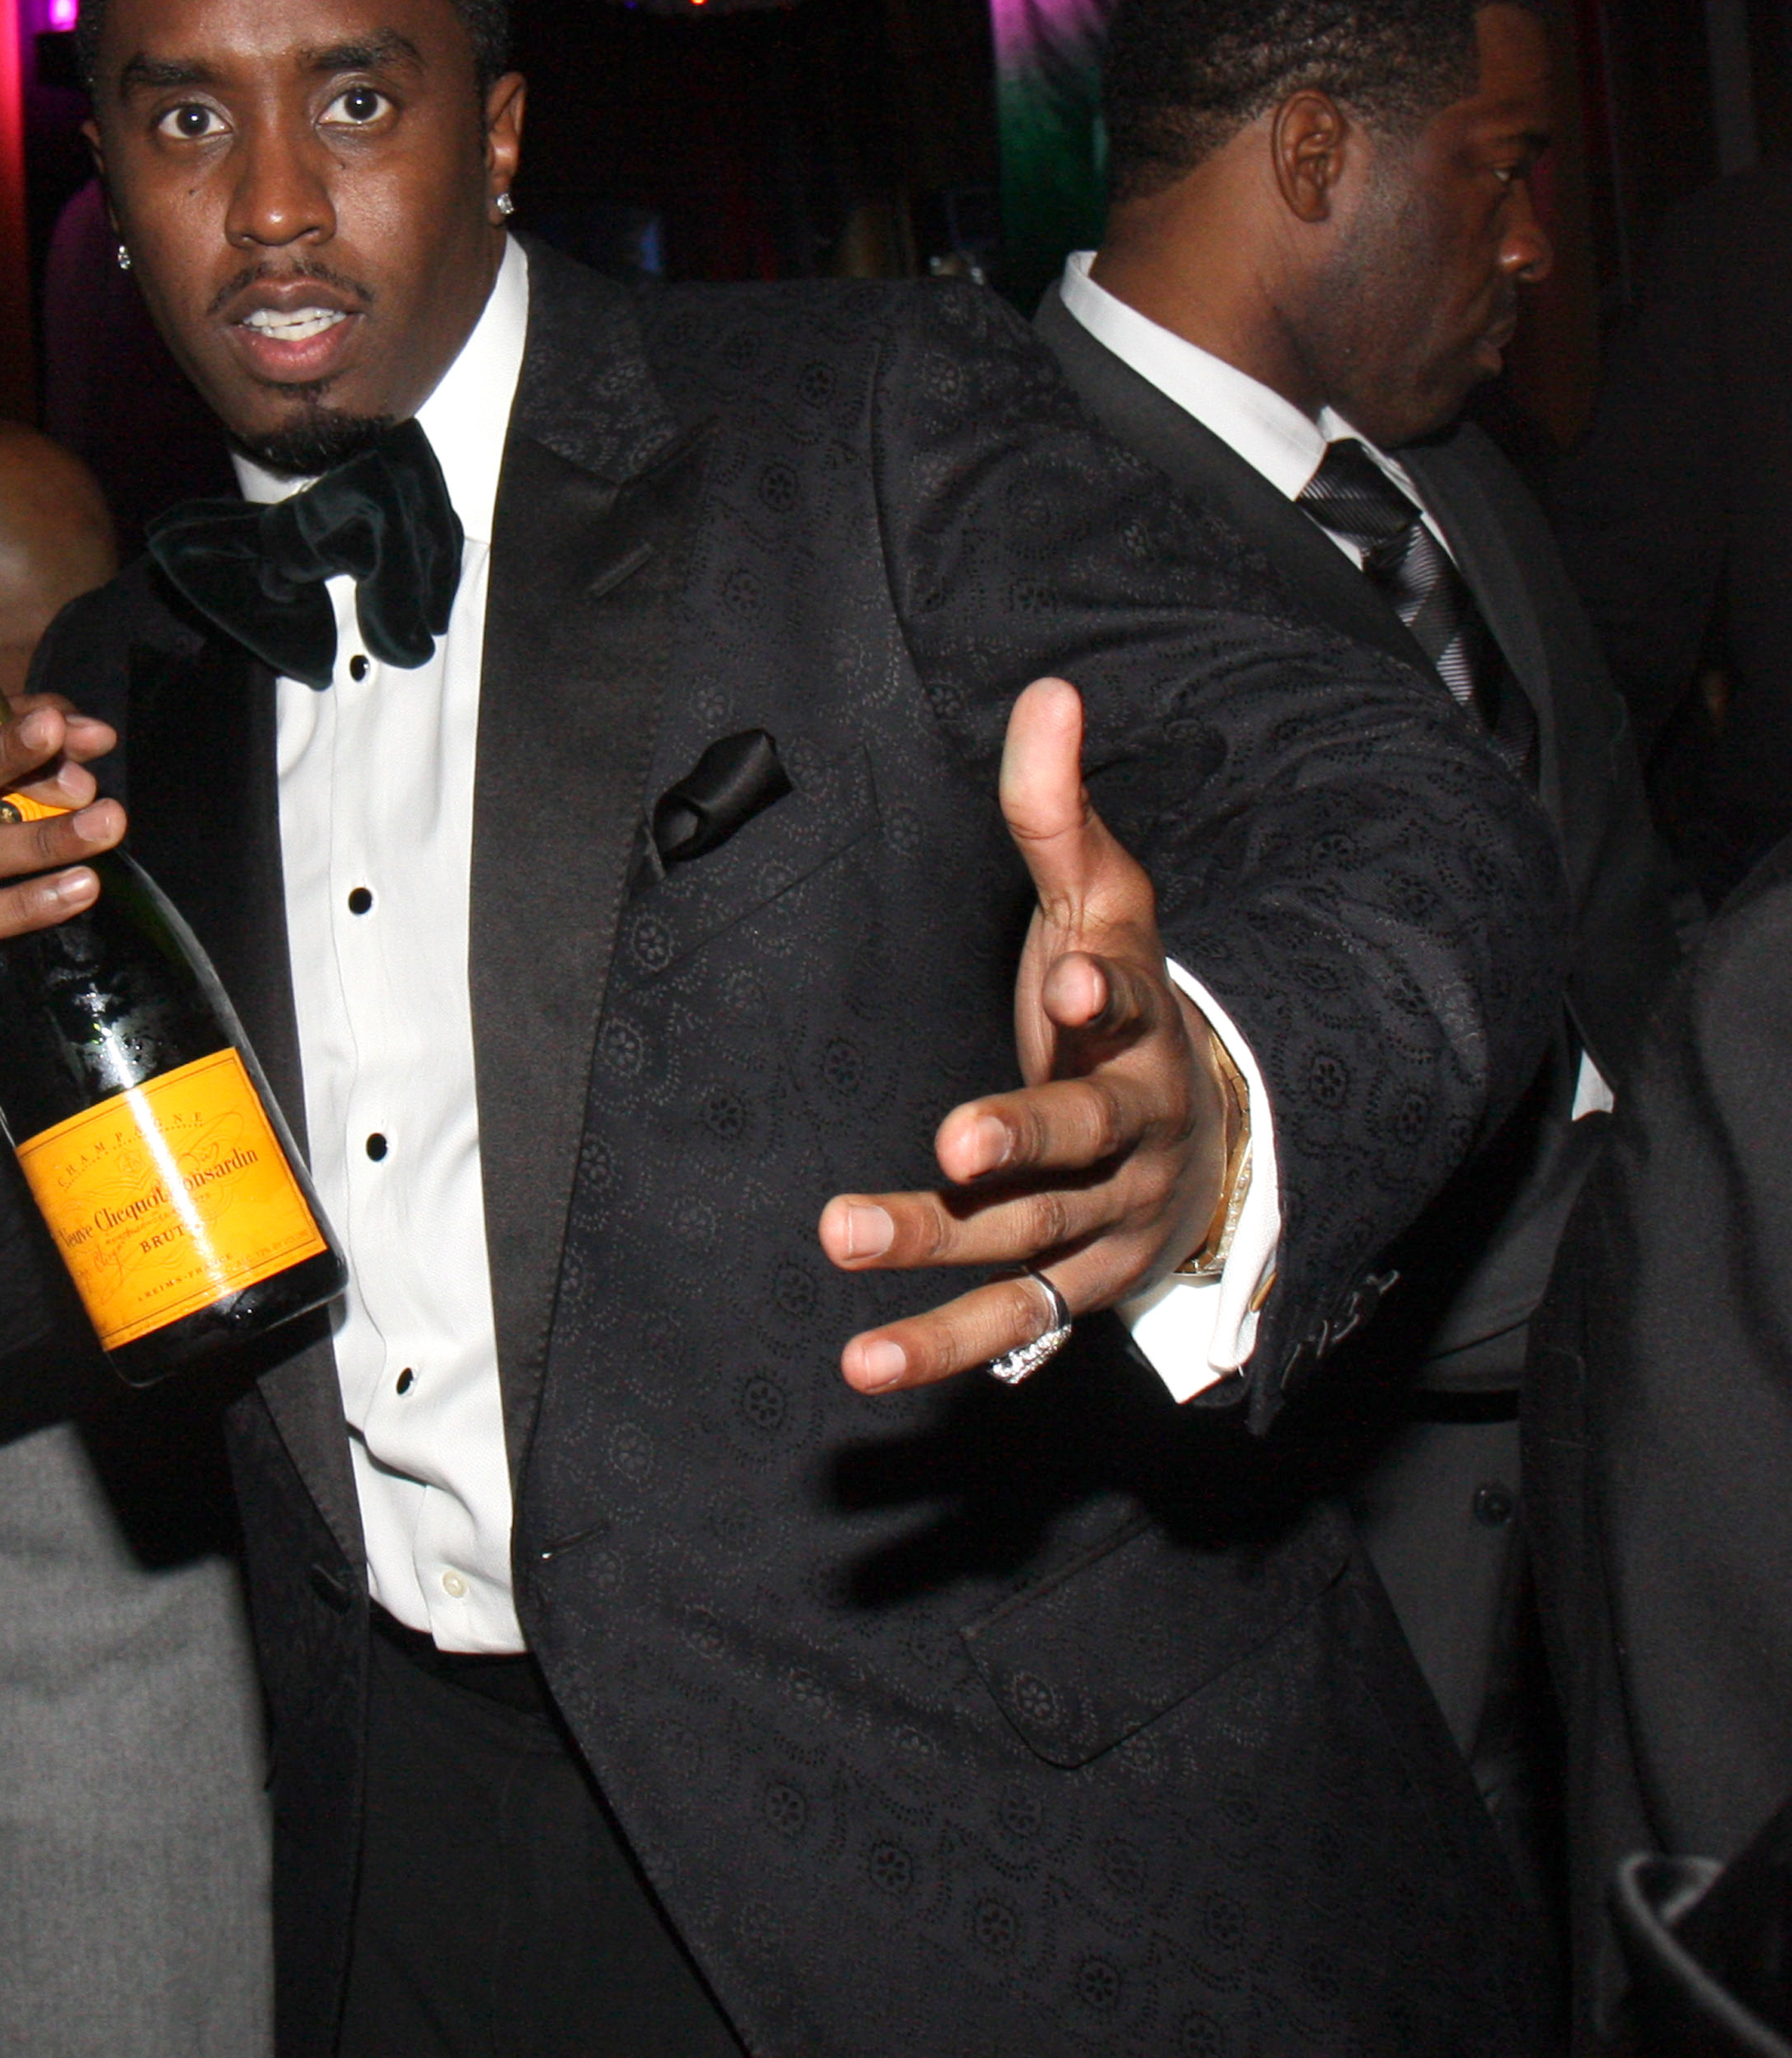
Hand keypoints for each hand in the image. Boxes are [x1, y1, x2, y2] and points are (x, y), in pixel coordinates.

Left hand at [820, 676, 1224, 1392]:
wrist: (1210, 1141)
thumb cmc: (1124, 1006)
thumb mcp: (1103, 903)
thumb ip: (1060, 813)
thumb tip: (1048, 691)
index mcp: (1137, 1026)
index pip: (1128, 1001)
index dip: (1102, 991)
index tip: (1073, 977)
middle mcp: (1130, 1130)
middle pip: (1081, 1137)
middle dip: (1024, 1137)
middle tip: (959, 1143)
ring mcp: (1104, 1220)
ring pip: (1026, 1238)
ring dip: (940, 1247)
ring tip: (848, 1238)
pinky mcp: (1072, 1287)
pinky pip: (1007, 1327)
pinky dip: (941, 1349)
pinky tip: (861, 1365)